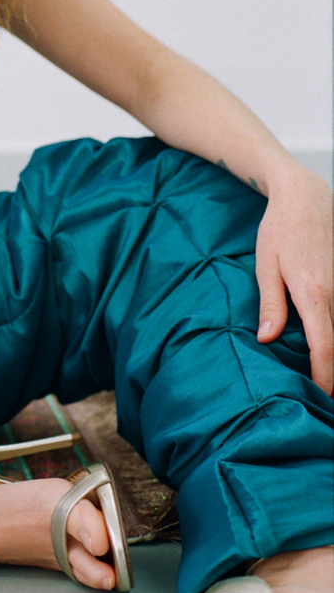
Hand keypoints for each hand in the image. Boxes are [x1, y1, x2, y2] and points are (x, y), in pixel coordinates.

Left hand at [255, 164, 333, 393]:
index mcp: (314, 294)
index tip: (321, 396)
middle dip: (333, 372)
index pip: (326, 347)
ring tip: (325, 375)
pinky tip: (325, 344)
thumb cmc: (279, 229)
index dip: (325, 376)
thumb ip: (271, 304)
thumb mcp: (265, 265)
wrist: (305, 197)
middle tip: (323, 395)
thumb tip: (268, 339)